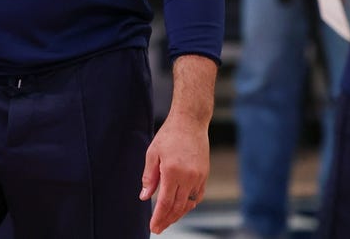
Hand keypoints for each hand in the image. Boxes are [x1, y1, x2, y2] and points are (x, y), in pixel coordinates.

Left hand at [140, 114, 208, 233]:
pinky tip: (182, 208)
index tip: (153, 227)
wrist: (190, 122)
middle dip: (168, 220)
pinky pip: (198, 196)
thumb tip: (145, 197)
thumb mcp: (152, 153)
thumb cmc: (169, 135)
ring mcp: (198, 177)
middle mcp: (188, 177)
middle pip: (178, 207)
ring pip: (189, 204)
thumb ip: (149, 177)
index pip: (166, 202)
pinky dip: (190, 205)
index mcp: (172, 172)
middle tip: (158, 228)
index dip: (159, 217)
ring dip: (179, 215)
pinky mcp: (204, 174)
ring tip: (168, 221)